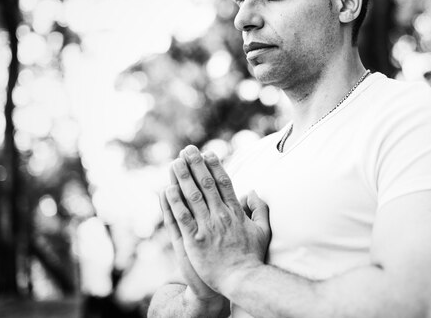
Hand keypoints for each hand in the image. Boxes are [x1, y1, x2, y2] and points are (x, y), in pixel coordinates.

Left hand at [165, 145, 270, 291]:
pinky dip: (174, 202)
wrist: (241, 279)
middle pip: (206, 184)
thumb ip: (260, 209)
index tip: (207, 153)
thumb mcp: (263, 230)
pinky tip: (167, 188)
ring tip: (175, 162)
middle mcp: (221, 215)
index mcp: (236, 212)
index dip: (214, 166)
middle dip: (196, 165)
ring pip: (192, 196)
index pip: (224, 183)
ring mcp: (207, 227)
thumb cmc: (252, 257)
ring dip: (183, 177)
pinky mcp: (194, 240)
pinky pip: (182, 217)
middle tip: (188, 150)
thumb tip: (254, 191)